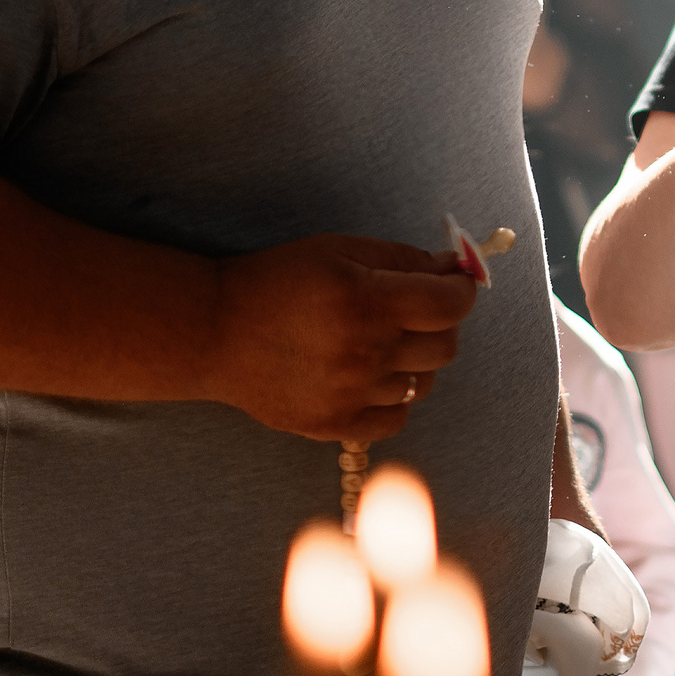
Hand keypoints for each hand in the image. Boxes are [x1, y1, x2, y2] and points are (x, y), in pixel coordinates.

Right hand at [202, 235, 475, 440]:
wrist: (214, 332)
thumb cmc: (278, 282)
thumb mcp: (339, 250)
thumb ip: (404, 258)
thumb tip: (456, 268)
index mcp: (366, 299)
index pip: (450, 305)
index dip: (461, 291)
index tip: (453, 285)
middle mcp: (363, 350)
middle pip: (445, 346)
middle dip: (440, 323)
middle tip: (415, 310)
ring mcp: (349, 394)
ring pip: (423, 382)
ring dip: (414, 360)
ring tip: (381, 342)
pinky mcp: (333, 425)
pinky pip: (397, 417)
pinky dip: (394, 397)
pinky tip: (370, 375)